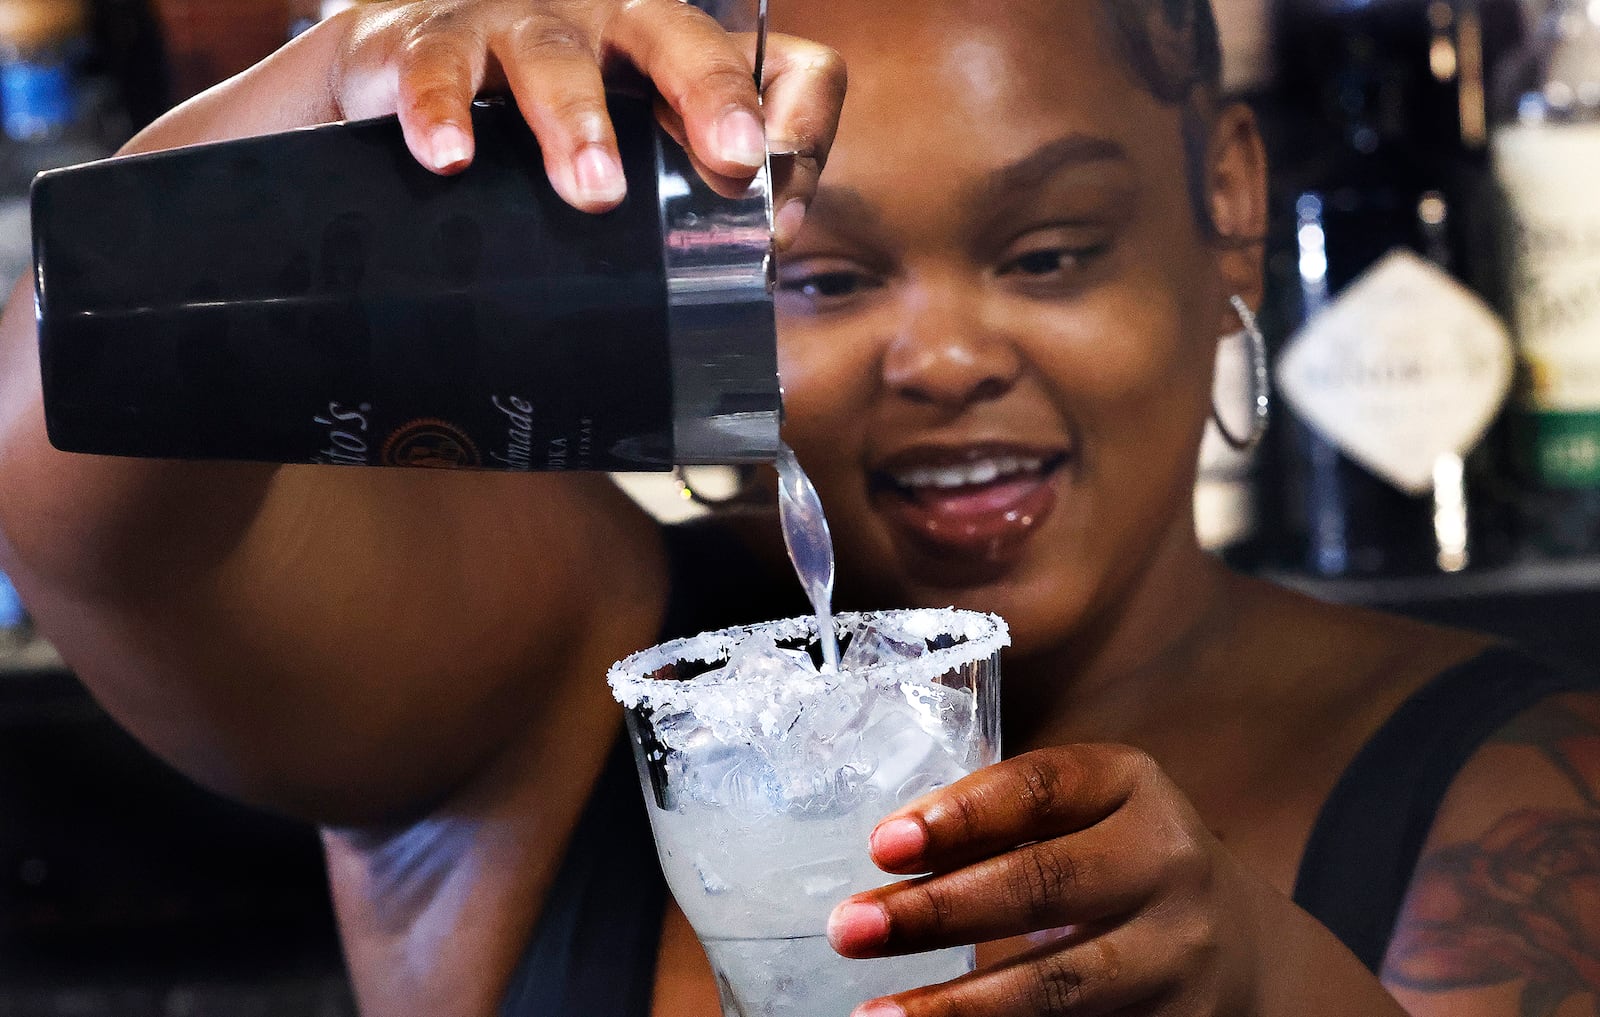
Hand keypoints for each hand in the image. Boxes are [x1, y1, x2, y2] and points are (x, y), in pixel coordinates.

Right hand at [328, 0, 844, 243]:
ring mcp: (518, 20)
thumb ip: (698, 186)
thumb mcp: (633, 143)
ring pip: (556, 56)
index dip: (795, 128)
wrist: (397, 65)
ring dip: (579, 123)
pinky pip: (437, 68)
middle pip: (677, 33)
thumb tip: (769, 242)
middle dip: (712, 93)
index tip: (779, 217)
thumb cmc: (531, 112)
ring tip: (595, 192)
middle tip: (734, 159)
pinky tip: (450, 158)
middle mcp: (607, 18)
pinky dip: (442, 112)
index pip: (774, 64)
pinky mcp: (429, 36)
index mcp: (675, 49)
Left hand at [827, 745, 1265, 1015]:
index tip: (884, 844)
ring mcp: (1178, 954)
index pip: (1039, 789)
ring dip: (958, 1007)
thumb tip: (893, 854)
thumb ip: (1002, 822)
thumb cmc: (1118, 865)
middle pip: (1043, 886)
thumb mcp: (1083, 815)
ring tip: (877, 1015)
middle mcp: (1166, 864)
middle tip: (852, 928)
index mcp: (1132, 788)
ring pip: (1059, 985)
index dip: (959, 816)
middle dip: (938, 911)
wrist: (1243, 950)